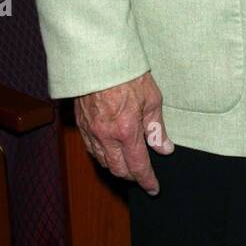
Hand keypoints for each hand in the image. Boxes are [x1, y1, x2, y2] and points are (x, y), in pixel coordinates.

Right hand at [74, 70, 170, 196]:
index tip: (154, 188)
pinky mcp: (81, 124)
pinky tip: (110, 151)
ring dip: (116, 167)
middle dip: (131, 177)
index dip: (147, 180)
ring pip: (103, 161)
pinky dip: (102, 155)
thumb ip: (157, 127)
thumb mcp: (152, 98)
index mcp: (126, 131)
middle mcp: (106, 136)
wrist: (99, 57)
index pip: (138, 166)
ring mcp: (91, 131)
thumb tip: (164, 148)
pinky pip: (91, 149)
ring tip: (128, 164)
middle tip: (143, 176)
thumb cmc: (128, 73)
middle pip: (118, 170)